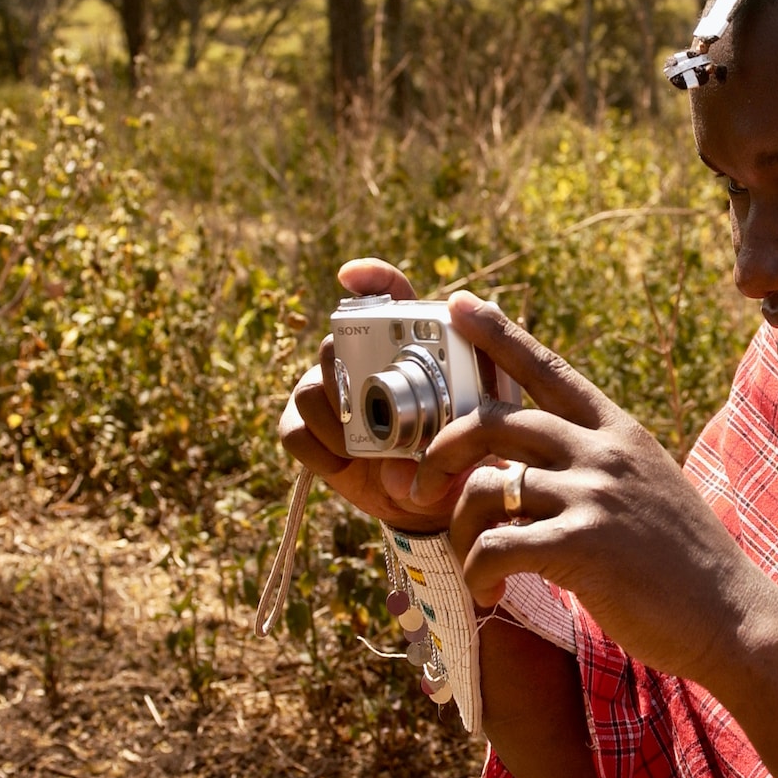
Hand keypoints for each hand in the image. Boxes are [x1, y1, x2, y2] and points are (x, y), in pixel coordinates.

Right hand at [277, 258, 468, 532]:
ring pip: (308, 386)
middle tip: (362, 405)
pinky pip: (293, 426)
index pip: (392, 296)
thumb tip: (403, 464)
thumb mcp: (485, 438)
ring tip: (364, 449)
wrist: (435, 500)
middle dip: (342, 372)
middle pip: (336, 341)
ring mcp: (335, 391)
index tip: (350, 276)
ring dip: (334, 421)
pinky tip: (343, 462)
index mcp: (418, 345)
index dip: (372, 279)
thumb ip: (463, 440)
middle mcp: (369, 359)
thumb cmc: (468, 455)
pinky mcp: (311, 428)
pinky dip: (317, 448)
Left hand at [414, 293, 777, 687]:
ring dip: (461, 529)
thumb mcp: (651, 486)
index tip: (458, 306)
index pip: (549, 368)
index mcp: (619, 432)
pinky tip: (489, 593)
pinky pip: (495, 546)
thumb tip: (543, 463)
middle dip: (443, 449)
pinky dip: (478, 572)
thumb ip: (602, 463)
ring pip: (486, 487)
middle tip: (422, 483)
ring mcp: (594, 495)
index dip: (498, 335)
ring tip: (473, 563)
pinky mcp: (582, 546)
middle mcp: (604, 452)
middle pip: (495, 422)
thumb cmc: (687, 563)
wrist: (734, 615)